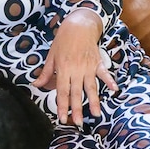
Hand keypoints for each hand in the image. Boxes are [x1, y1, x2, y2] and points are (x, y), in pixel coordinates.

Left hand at [32, 8, 116, 125]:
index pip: (62, 91)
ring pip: (91, 87)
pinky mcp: (98, 63)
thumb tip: (35, 85)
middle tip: (77, 123)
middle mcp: (76, 70)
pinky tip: (114, 90)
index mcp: (63, 69)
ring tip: (96, 114)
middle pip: (76, 93)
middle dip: (77, 109)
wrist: (79, 25)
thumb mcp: (51, 56)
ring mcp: (88, 67)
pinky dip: (110, 81)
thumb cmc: (63, 40)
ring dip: (94, 101)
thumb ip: (45, 73)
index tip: (62, 118)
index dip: (62, 105)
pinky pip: (104, 74)